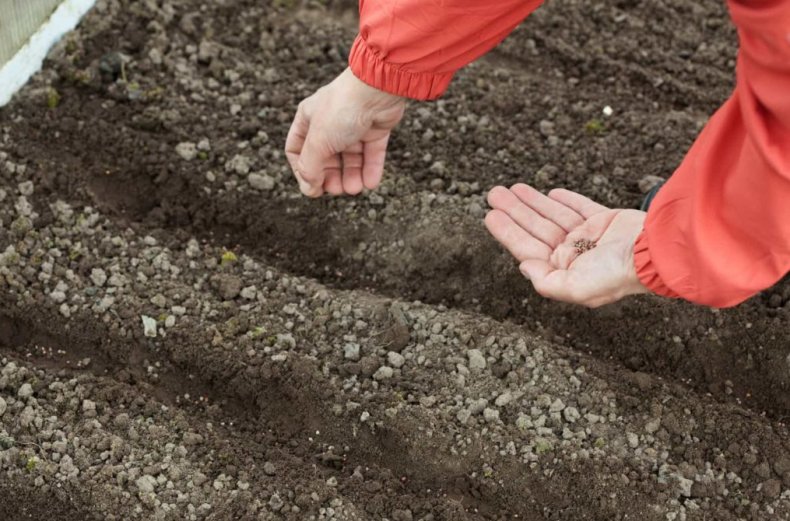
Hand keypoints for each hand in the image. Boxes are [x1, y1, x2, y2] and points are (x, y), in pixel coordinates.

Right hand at [285, 68, 405, 196]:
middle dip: (331, 177)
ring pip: (350, 158)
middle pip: (326, 158)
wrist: (377, 89)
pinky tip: (371, 183)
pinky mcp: (375, 129)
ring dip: (352, 176)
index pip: (298, 150)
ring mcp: (353, 125)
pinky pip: (370, 154)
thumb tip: (309, 189)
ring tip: (355, 189)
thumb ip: (310, 168)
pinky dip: (370, 169)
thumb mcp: (318, 142)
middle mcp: (329, 122)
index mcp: (308, 119)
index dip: (303, 171)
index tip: (312, 187)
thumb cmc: (342, 109)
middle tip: (337, 190)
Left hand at [485, 184, 649, 307]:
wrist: (656, 252)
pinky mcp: (607, 221)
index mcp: (564, 271)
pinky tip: (550, 193)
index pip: (528, 248)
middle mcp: (575, 255)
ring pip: (553, 216)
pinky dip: (565, 200)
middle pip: (536, 229)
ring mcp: (590, 237)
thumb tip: (523, 266)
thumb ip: (546, 282)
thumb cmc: (617, 274)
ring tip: (512, 187)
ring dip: (532, 202)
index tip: (490, 215)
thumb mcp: (576, 289)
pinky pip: (580, 207)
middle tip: (494, 193)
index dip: (507, 232)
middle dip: (514, 211)